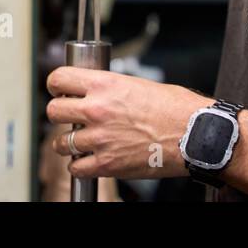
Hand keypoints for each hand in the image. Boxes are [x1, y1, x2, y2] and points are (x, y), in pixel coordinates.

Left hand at [46, 67, 211, 179]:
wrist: (194, 134)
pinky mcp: (108, 163)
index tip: (57, 89)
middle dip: (58, 113)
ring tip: (78, 142)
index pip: (59, 79)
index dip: (55, 84)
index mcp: (105, 85)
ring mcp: (100, 138)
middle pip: (53, 110)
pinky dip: (79, 165)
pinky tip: (88, 159)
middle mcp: (98, 110)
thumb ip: (110, 88)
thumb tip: (96, 91)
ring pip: (61, 142)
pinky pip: (77, 167)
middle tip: (66, 116)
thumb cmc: (175, 108)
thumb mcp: (138, 84)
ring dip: (67, 143)